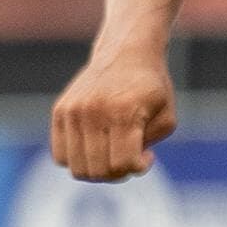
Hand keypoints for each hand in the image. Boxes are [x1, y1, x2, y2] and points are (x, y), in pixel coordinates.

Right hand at [49, 44, 177, 181]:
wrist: (126, 53)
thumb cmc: (151, 89)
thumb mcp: (166, 118)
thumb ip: (149, 146)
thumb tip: (124, 166)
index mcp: (124, 112)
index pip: (122, 163)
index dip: (138, 168)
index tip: (148, 155)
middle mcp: (94, 111)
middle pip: (99, 171)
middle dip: (118, 173)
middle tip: (129, 157)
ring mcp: (73, 111)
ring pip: (77, 168)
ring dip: (98, 170)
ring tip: (112, 154)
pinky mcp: (60, 111)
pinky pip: (60, 156)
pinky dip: (78, 160)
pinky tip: (95, 147)